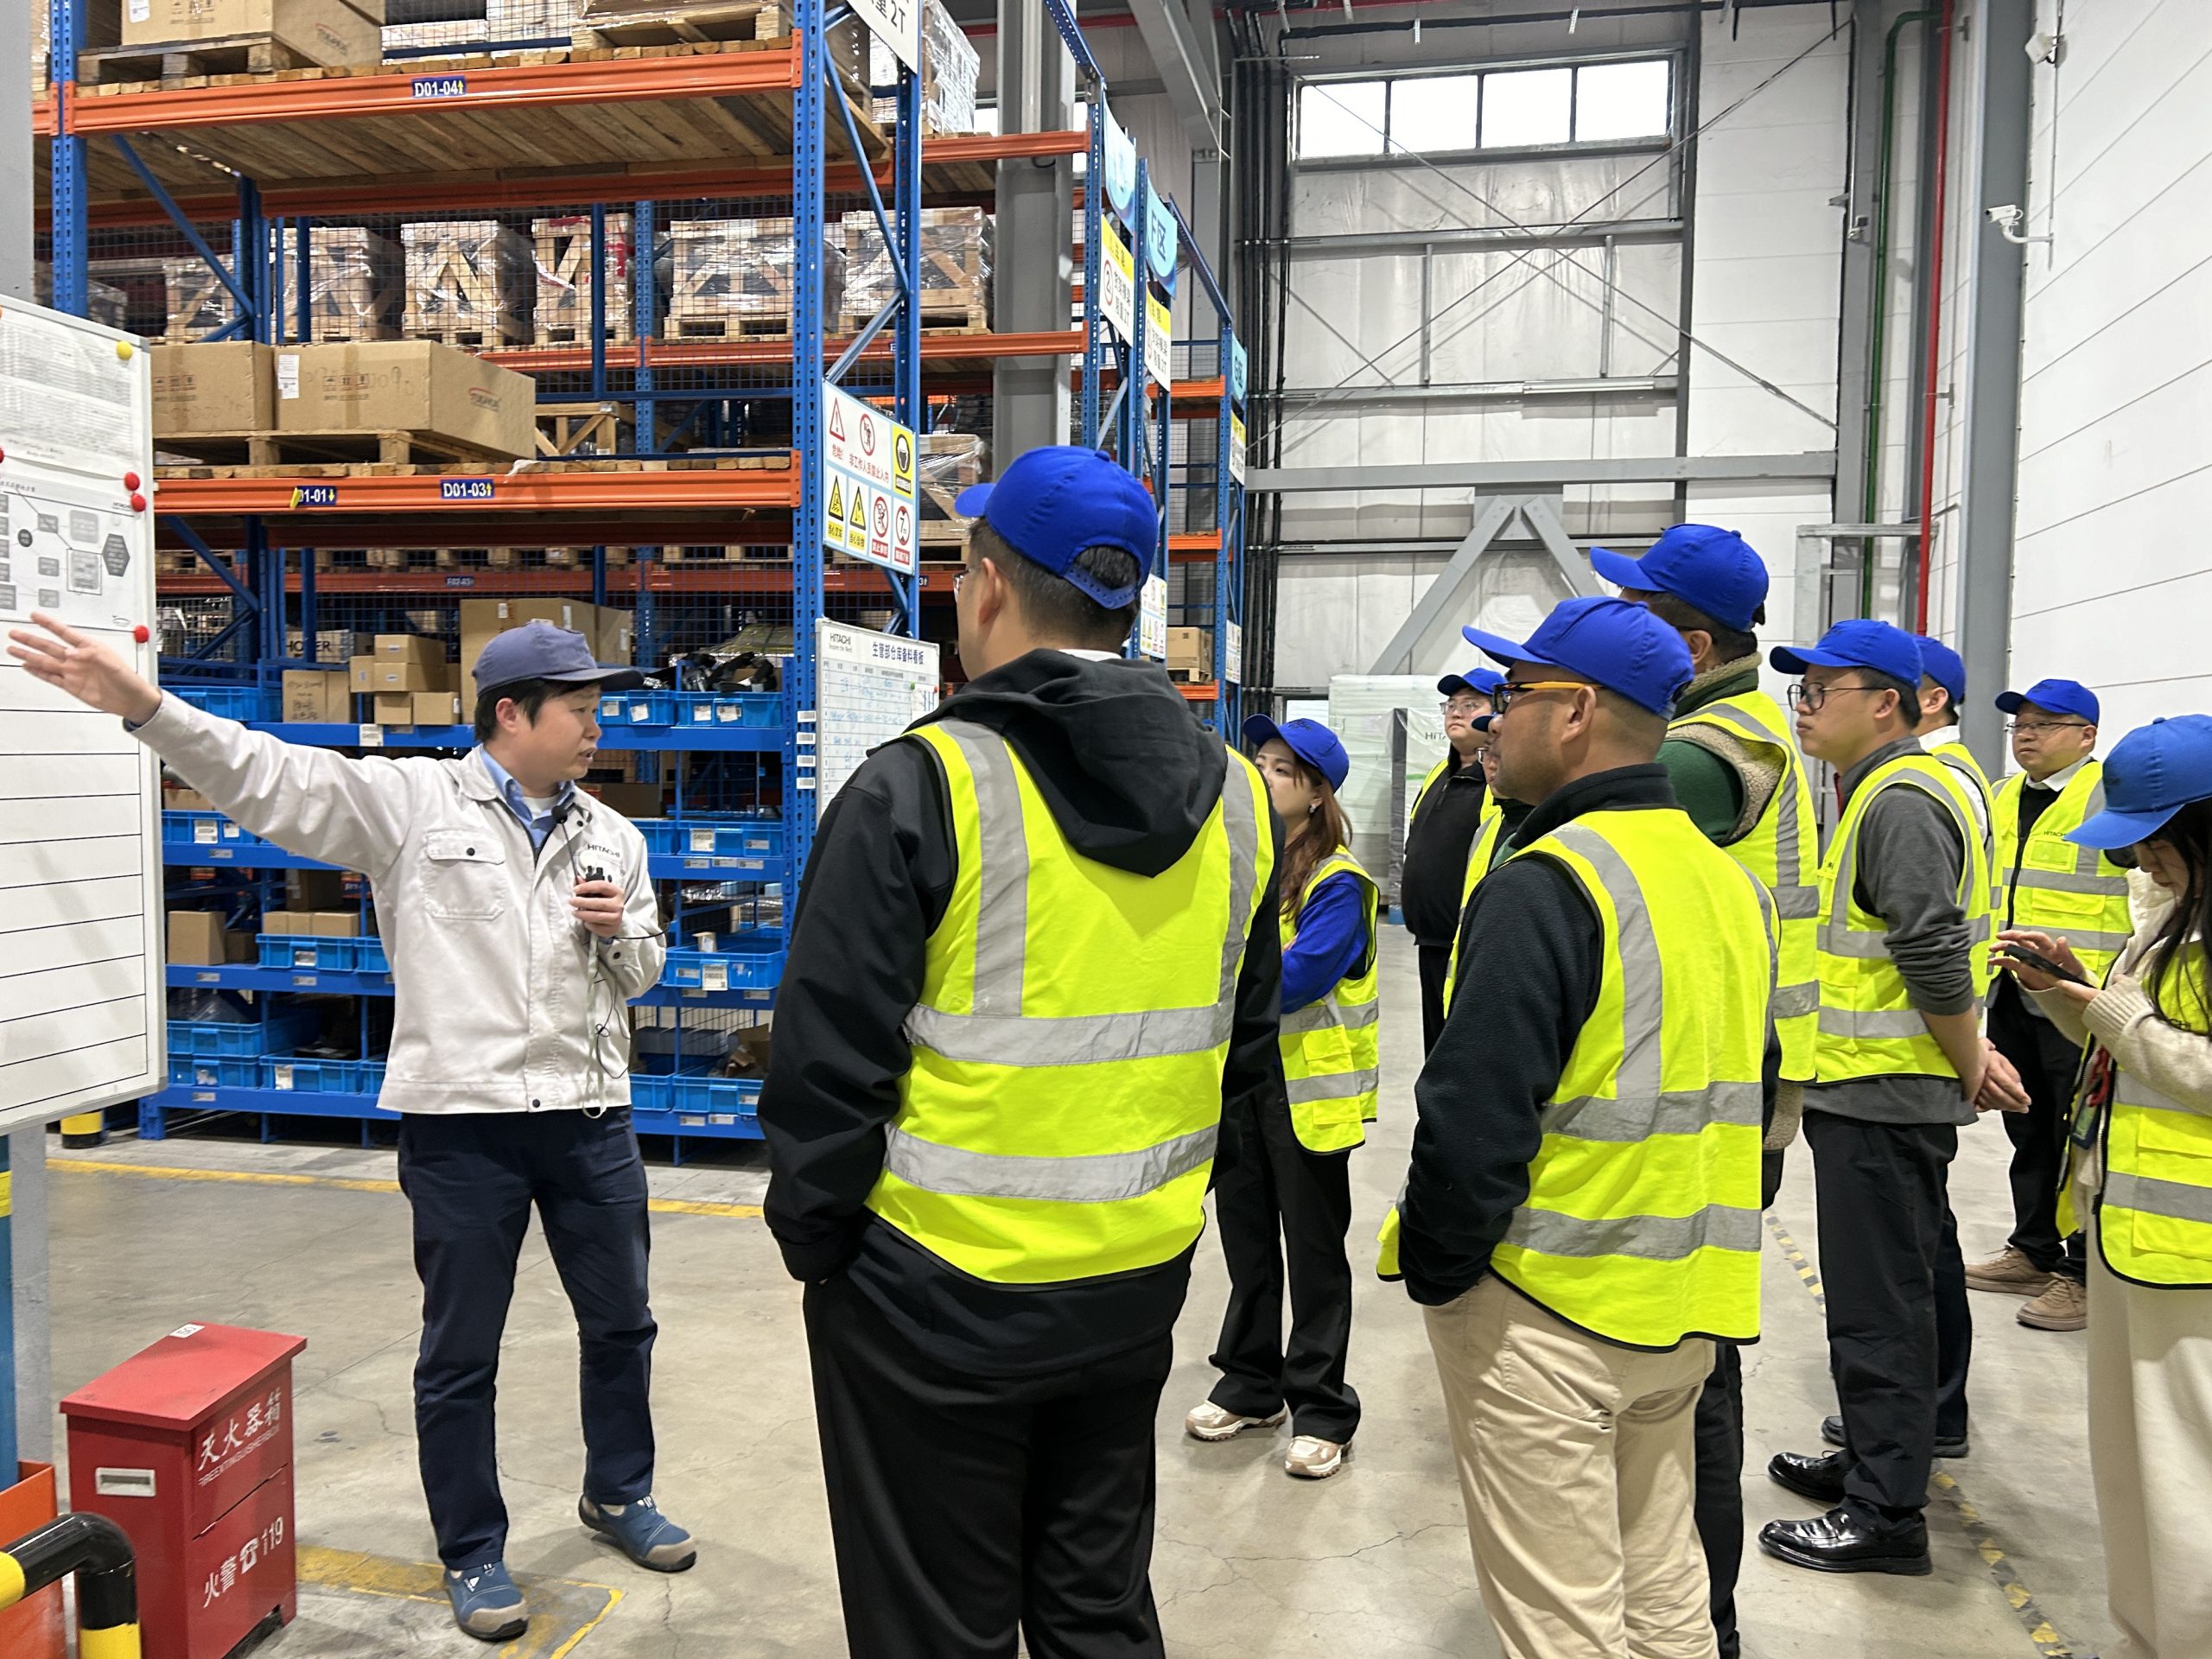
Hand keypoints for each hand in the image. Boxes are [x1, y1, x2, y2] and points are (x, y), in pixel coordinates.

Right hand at [6, 612, 162, 723]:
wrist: (131, 700)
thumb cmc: (127, 679)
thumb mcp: (112, 664)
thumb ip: (91, 656)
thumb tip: (70, 653)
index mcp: (88, 648)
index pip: (64, 632)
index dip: (49, 624)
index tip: (35, 615)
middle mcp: (77, 659)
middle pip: (48, 646)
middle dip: (30, 639)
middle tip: (14, 633)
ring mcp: (73, 672)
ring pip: (45, 662)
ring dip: (29, 655)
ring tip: (12, 649)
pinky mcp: (71, 686)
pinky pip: (51, 677)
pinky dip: (38, 672)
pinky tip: (27, 667)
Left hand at [571, 879, 625, 939]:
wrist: (613, 919)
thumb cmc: (604, 903)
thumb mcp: (598, 893)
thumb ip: (587, 885)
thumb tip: (576, 879)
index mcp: (616, 892)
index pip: (602, 886)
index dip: (587, 887)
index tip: (575, 889)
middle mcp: (619, 904)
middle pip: (599, 903)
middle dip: (583, 902)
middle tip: (571, 901)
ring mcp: (617, 917)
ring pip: (598, 916)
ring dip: (584, 914)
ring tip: (574, 913)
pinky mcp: (612, 928)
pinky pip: (598, 927)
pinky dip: (589, 925)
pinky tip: (585, 922)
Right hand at [1973, 1040, 2030, 1113]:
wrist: (1966, 1054)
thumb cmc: (1985, 1056)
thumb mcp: (2002, 1060)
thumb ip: (2012, 1074)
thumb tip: (2020, 1088)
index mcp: (1993, 1070)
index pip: (2009, 1086)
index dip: (2019, 1095)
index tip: (2028, 1101)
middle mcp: (1984, 1079)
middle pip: (2001, 1096)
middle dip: (2014, 1105)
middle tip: (2024, 1109)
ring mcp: (1975, 1087)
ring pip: (1992, 1102)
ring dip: (2005, 1107)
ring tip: (2015, 1109)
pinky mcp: (1970, 1091)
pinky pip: (1981, 1103)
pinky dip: (1992, 1107)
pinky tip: (1999, 1107)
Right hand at [1993, 929, 2088, 992]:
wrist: (2068, 988)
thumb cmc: (2072, 973)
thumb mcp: (2072, 964)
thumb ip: (2066, 953)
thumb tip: (2061, 939)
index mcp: (2049, 948)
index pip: (2039, 938)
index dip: (2030, 935)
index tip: (2022, 935)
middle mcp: (2037, 950)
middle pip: (2022, 939)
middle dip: (2011, 936)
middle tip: (1999, 936)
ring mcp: (2029, 958)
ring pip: (2014, 948)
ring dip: (2003, 946)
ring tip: (1992, 948)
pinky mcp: (2023, 968)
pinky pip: (2010, 962)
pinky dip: (2000, 961)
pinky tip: (1991, 961)